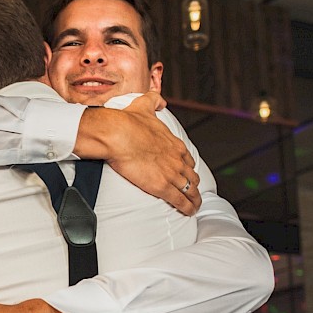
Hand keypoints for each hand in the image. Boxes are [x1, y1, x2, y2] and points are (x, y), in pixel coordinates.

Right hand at [76, 92, 200, 215]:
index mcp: (173, 143)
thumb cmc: (128, 122)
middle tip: (192, 191)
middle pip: (191, 176)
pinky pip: (180, 200)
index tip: (186, 172)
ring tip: (194, 205)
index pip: (187, 158)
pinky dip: (187, 207)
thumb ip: (154, 101)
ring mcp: (171, 173)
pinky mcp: (162, 186)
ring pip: (190, 190)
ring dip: (194, 199)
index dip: (187, 167)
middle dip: (193, 184)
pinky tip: (190, 212)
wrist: (117, 134)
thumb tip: (159, 101)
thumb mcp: (144, 105)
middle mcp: (176, 159)